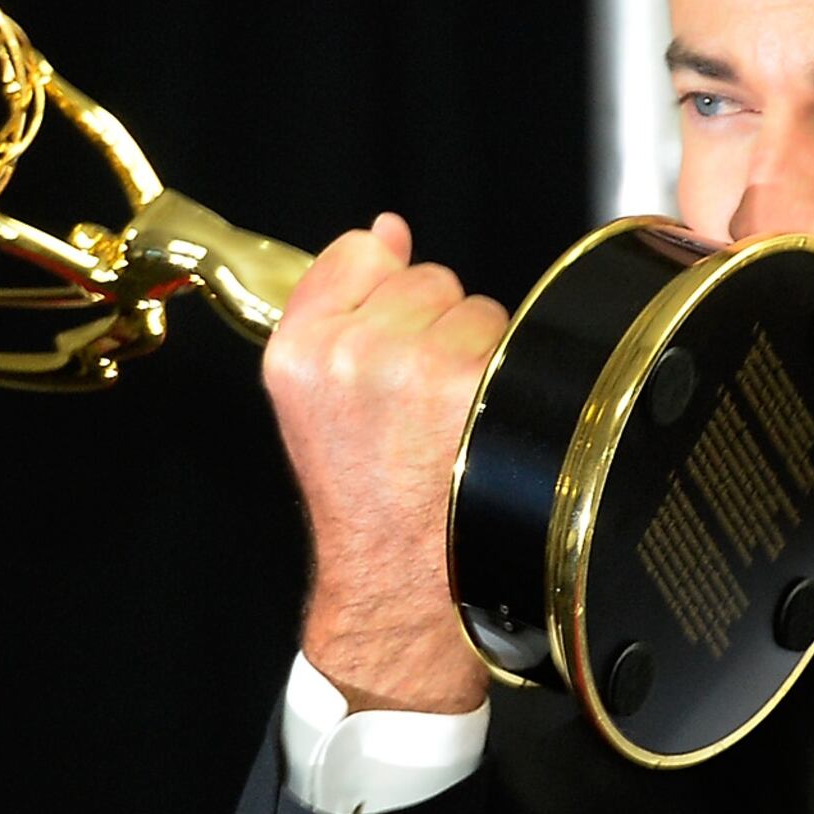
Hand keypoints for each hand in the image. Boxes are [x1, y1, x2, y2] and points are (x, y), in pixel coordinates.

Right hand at [264, 213, 511, 713]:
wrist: (403, 583)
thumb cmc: (366, 500)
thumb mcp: (315, 398)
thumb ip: (341, 301)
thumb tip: (386, 230)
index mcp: (299, 353)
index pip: (360, 252)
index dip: (386, 295)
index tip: (387, 340)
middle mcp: (351, 354)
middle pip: (427, 280)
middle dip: (434, 329)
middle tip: (422, 404)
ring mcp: (417, 369)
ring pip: (477, 308)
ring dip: (479, 355)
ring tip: (455, 420)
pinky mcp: (477, 388)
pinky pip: (515, 340)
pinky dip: (514, 380)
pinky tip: (488, 428)